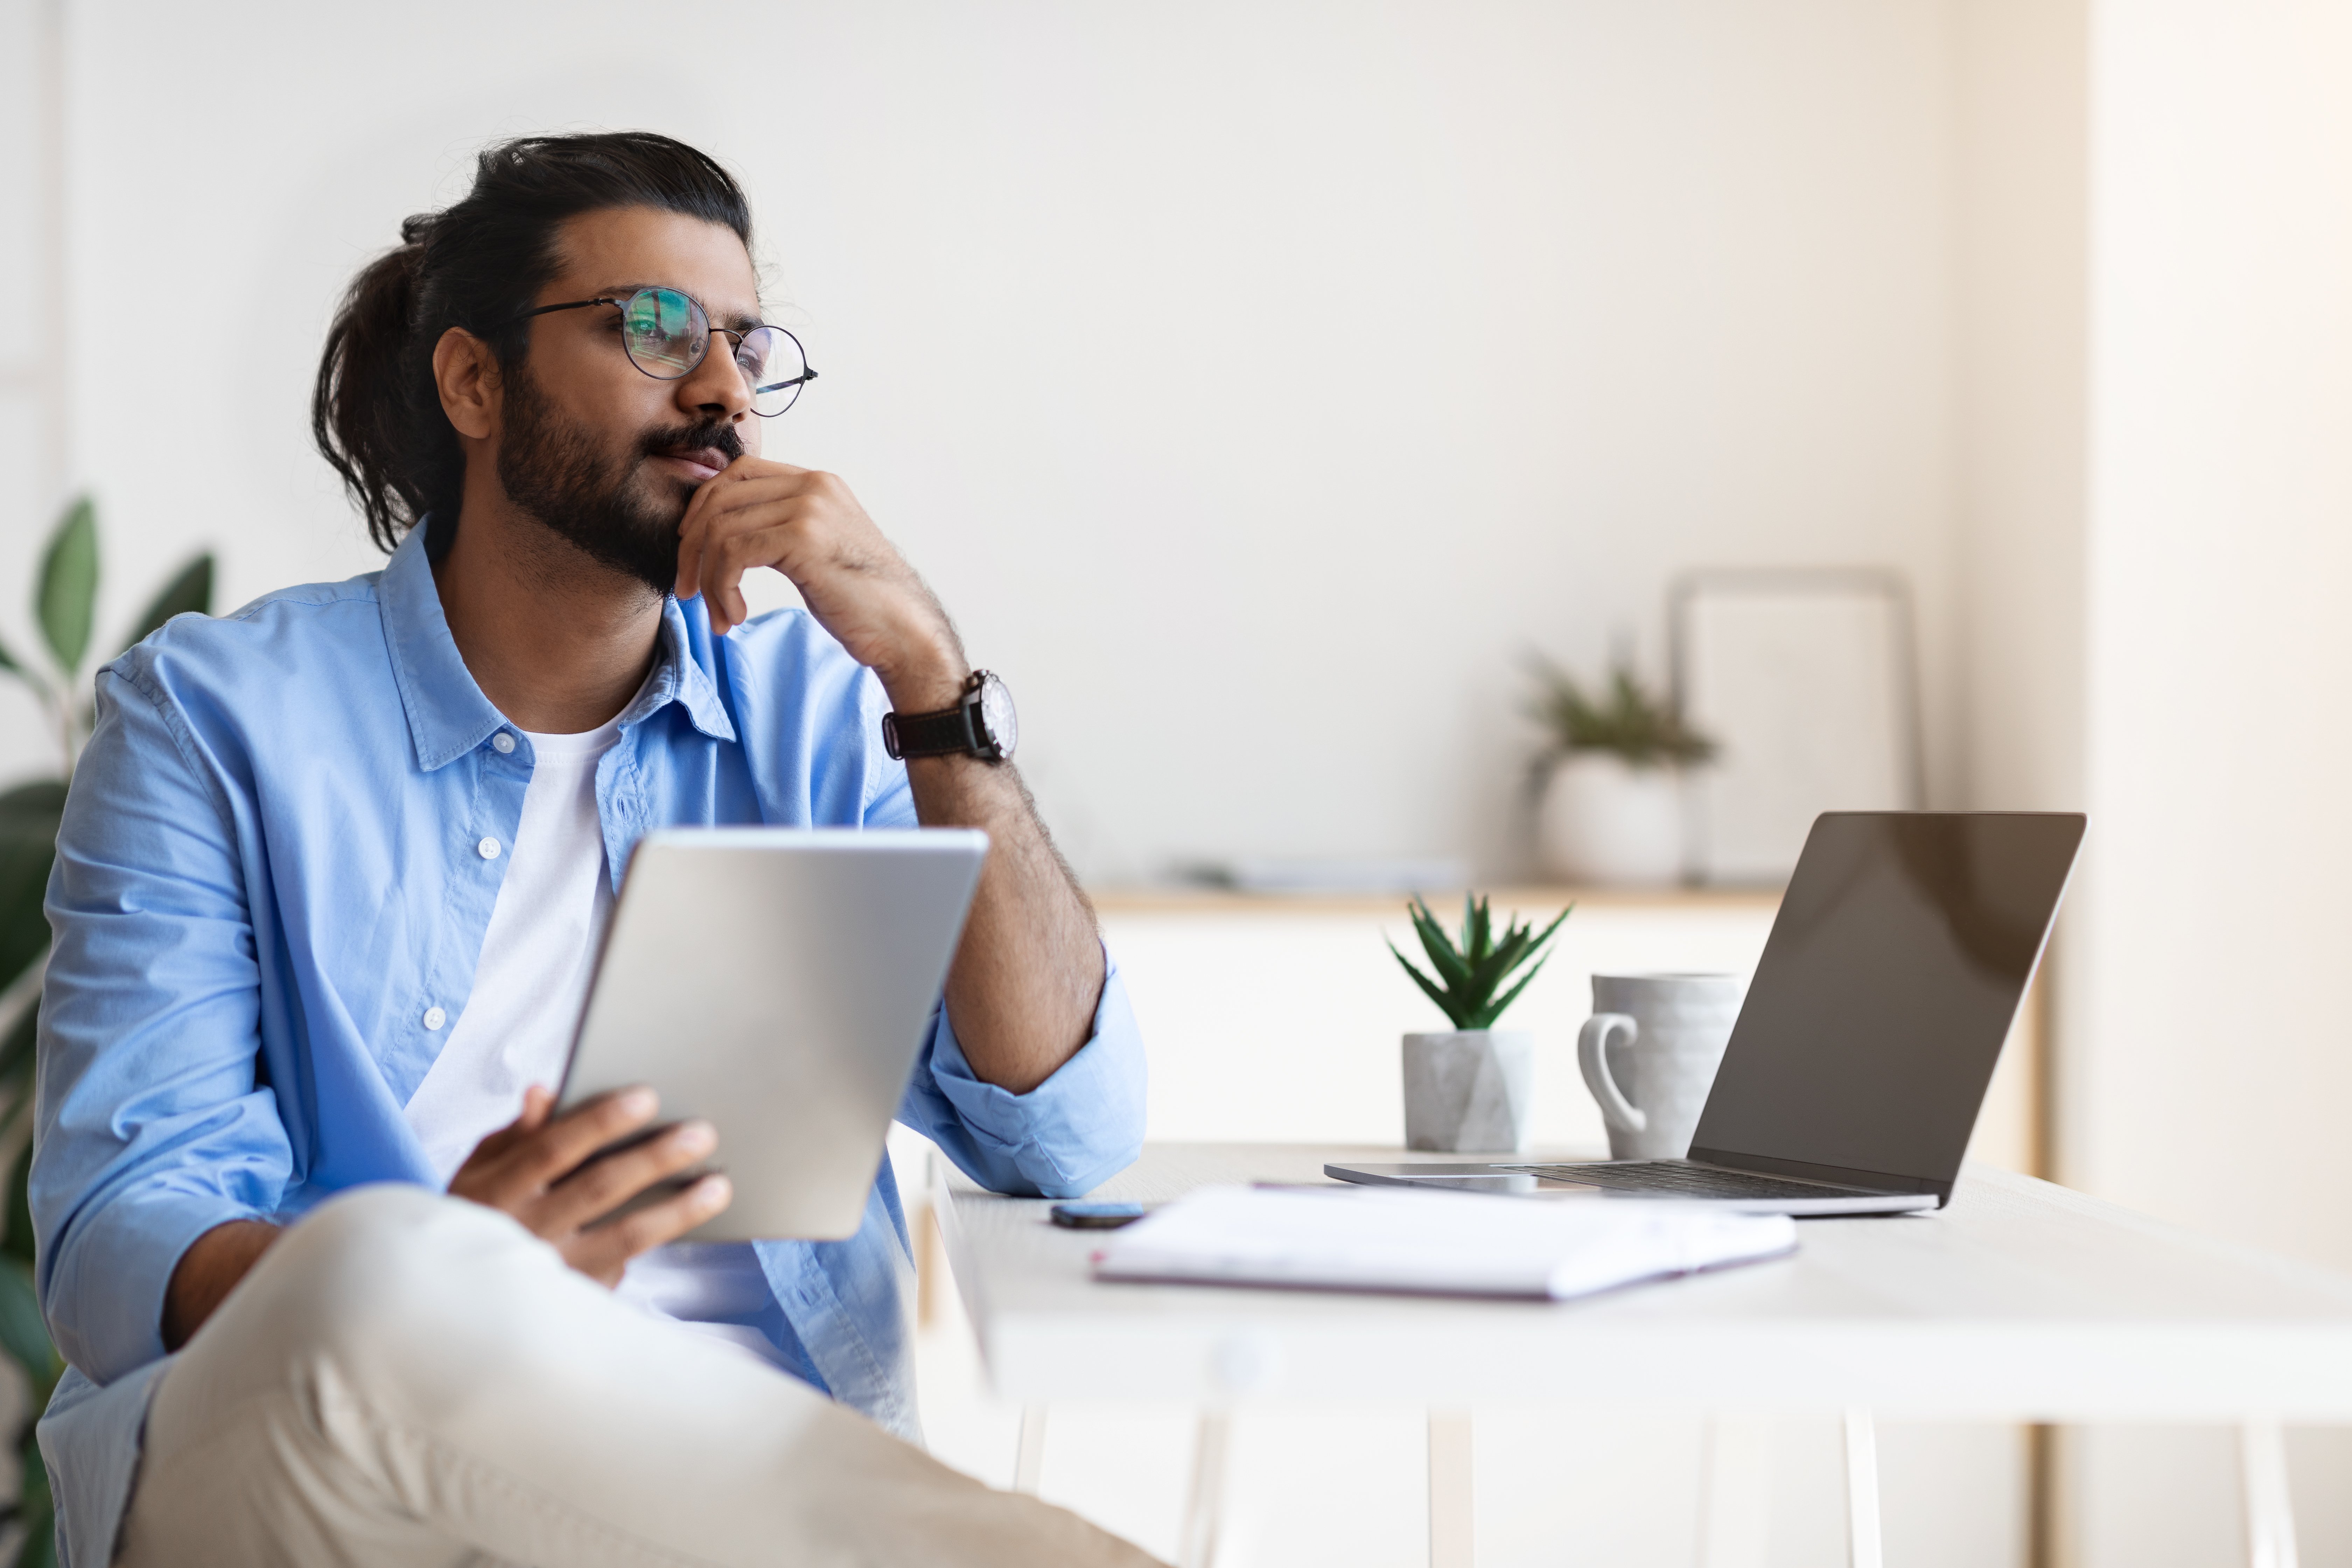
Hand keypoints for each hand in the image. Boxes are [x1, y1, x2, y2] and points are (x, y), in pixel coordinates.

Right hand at [448, 1085, 730, 1285]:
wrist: (457, 1298)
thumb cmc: (479, 1212)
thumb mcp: (481, 1170)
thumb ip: (517, 1133)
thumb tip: (543, 1092)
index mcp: (496, 1191)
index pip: (553, 1148)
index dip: (600, 1121)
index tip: (648, 1096)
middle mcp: (523, 1233)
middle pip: (598, 1188)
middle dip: (653, 1158)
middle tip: (702, 1133)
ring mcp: (552, 1272)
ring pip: (624, 1237)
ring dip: (677, 1210)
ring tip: (719, 1185)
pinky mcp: (575, 1301)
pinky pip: (623, 1268)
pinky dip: (657, 1241)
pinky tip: (690, 1218)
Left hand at [673, 459, 966, 709]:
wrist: (903, 628)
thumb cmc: (861, 600)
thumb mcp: (817, 550)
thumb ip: (779, 526)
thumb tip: (721, 530)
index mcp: (816, 482)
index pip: (737, 473)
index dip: (702, 509)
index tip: (692, 551)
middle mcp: (812, 485)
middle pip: (719, 497)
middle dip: (692, 548)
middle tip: (689, 590)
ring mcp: (809, 508)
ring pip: (720, 529)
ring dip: (707, 579)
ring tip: (718, 615)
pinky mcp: (803, 538)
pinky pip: (733, 554)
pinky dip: (722, 589)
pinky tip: (736, 615)